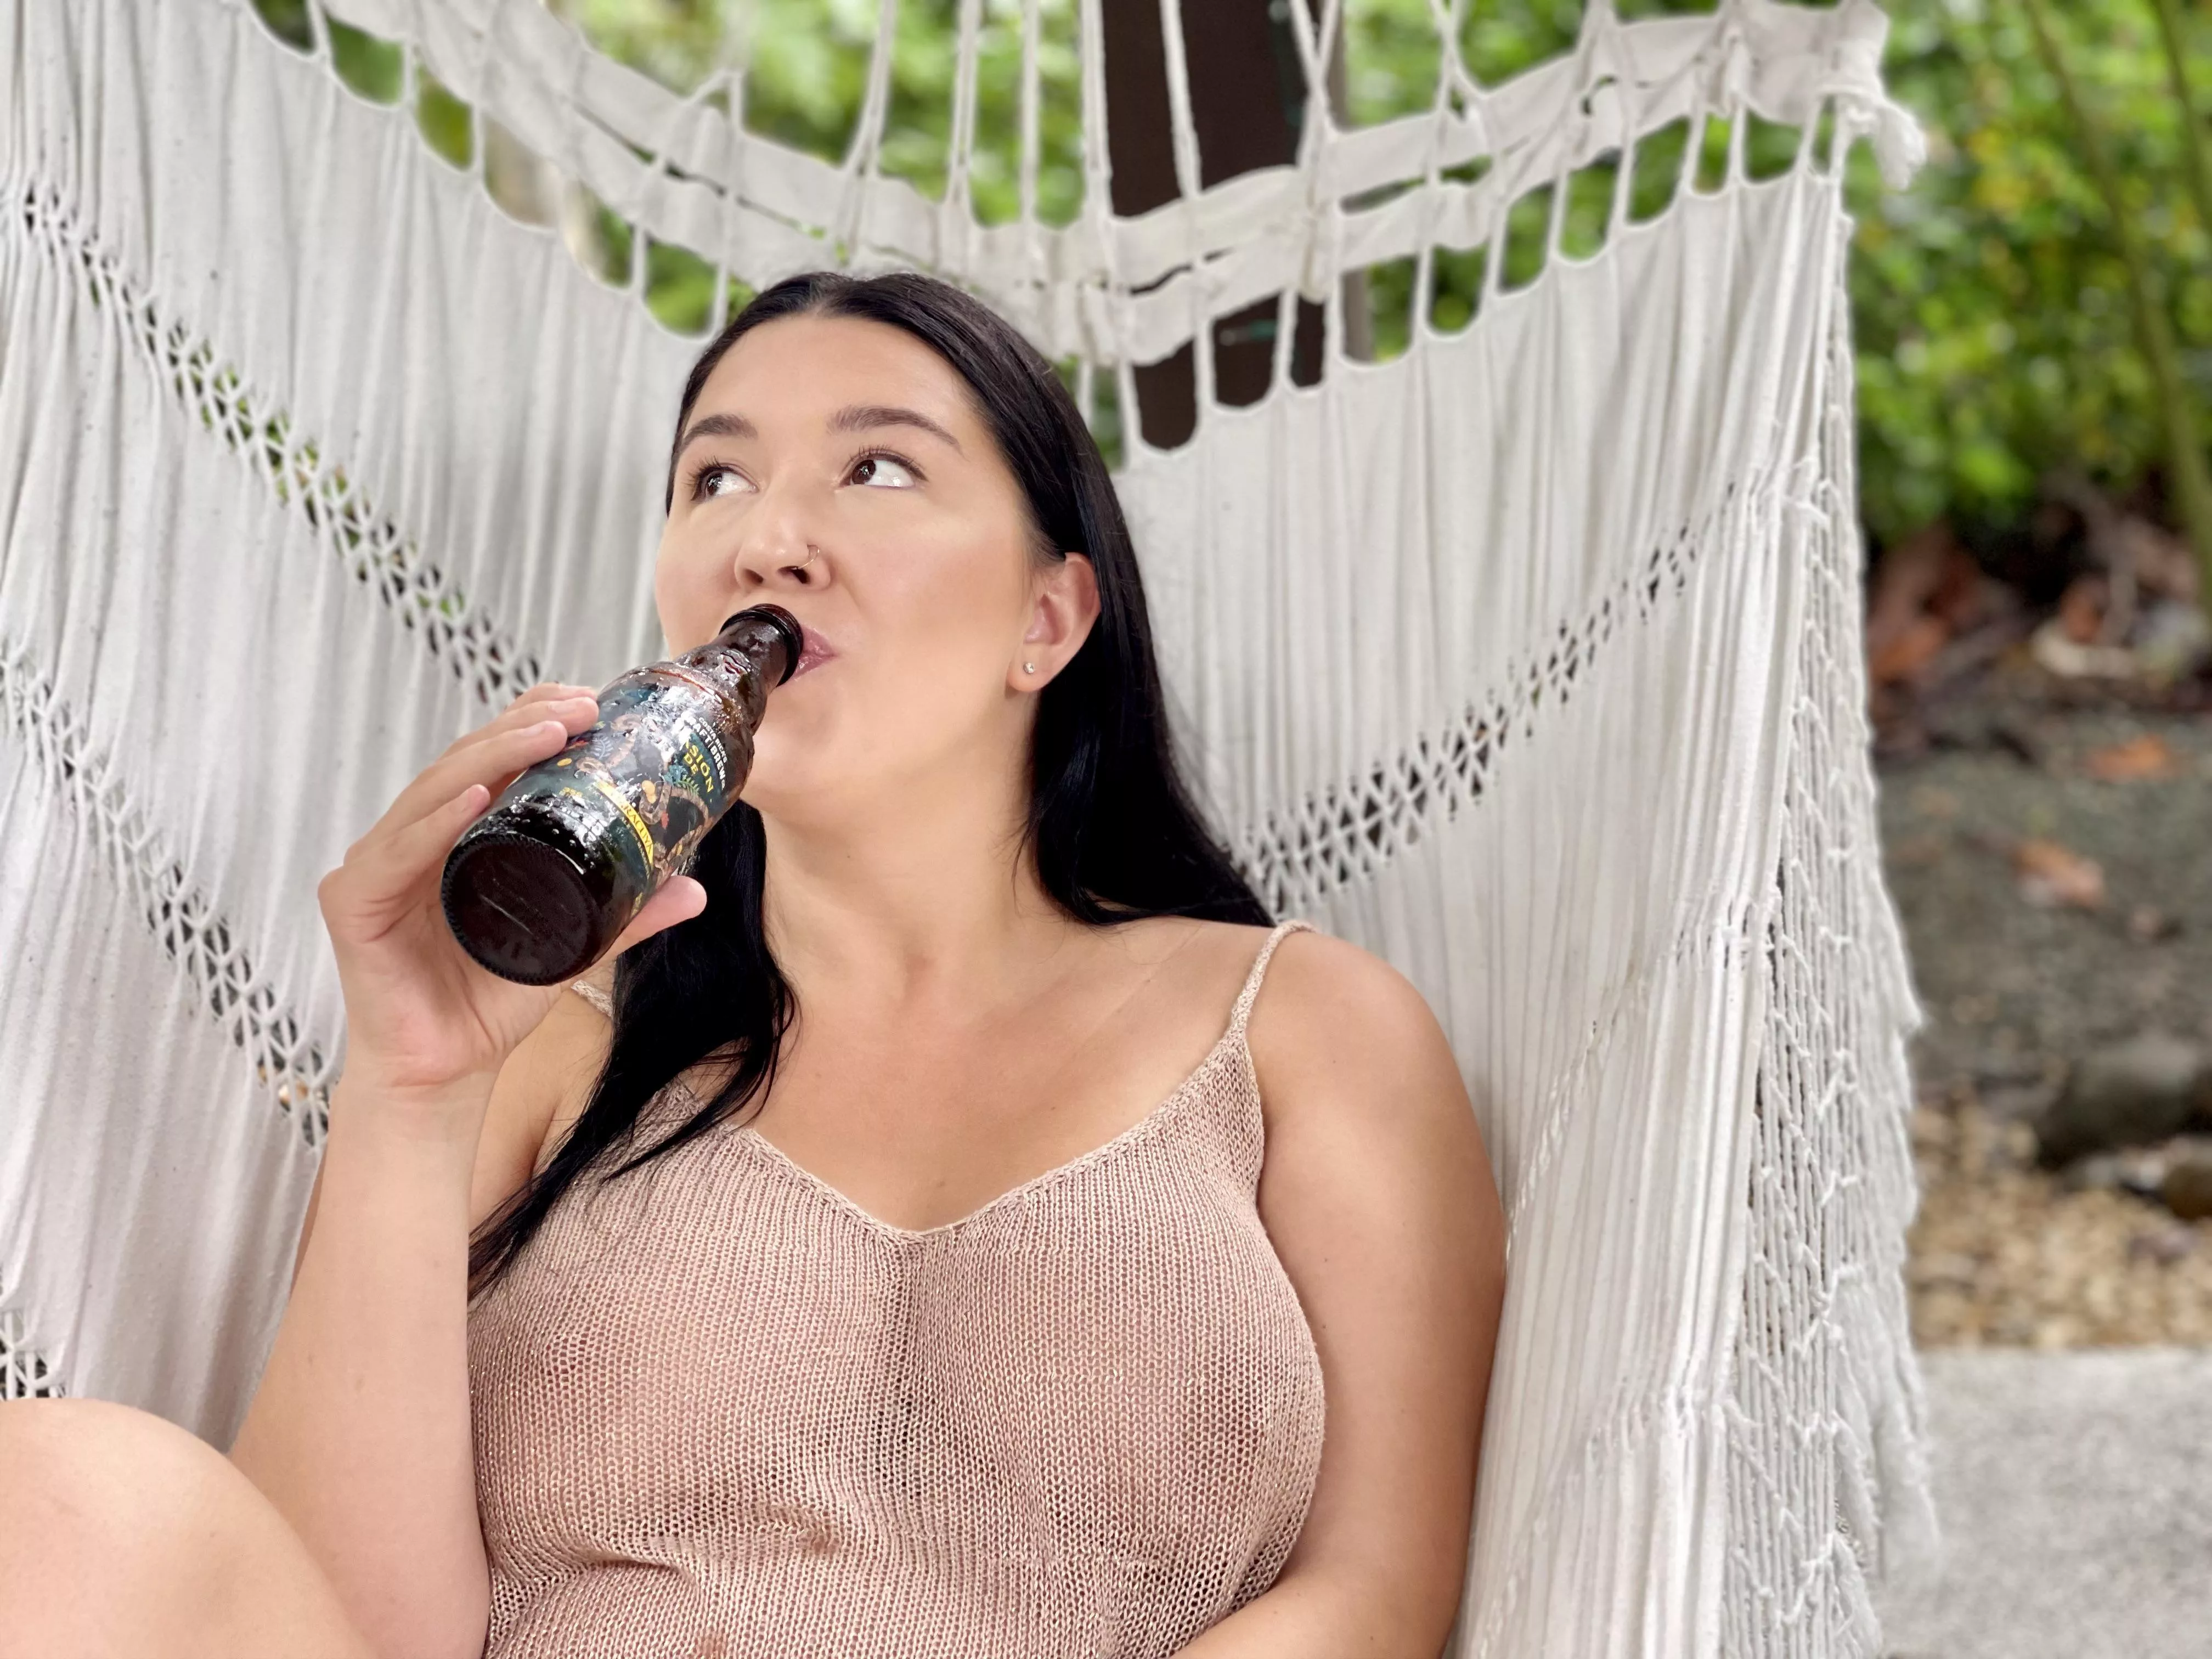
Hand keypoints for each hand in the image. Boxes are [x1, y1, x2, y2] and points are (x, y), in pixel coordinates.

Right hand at [318, 682, 707, 1103]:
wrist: (447, 1069)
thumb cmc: (491, 999)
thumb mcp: (573, 945)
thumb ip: (625, 918)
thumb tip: (695, 890)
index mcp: (456, 835)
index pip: (491, 759)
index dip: (532, 720)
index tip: (590, 703)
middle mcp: (411, 839)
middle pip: (463, 763)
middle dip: (521, 725)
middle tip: (580, 708)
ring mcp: (377, 865)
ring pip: (433, 792)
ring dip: (490, 755)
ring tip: (545, 733)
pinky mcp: (352, 902)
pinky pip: (396, 852)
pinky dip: (435, 822)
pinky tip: (475, 798)